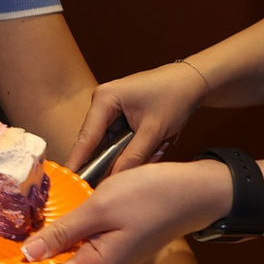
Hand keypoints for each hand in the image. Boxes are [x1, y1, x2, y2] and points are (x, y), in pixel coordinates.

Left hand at [0, 159, 231, 263]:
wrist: (198, 192)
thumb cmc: (154, 196)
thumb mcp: (101, 208)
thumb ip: (63, 232)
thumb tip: (26, 254)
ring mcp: (102, 259)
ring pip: (51, 261)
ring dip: (20, 254)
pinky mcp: (107, 245)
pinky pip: (67, 248)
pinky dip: (42, 241)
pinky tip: (25, 229)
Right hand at [78, 60, 215, 172]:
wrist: (193, 80)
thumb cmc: (175, 97)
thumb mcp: (154, 131)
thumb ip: (133, 157)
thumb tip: (115, 180)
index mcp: (104, 98)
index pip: (86, 137)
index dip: (78, 162)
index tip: (70, 183)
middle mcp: (101, 101)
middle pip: (94, 141)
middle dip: (106, 161)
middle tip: (109, 183)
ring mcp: (110, 106)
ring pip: (107, 141)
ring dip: (121, 154)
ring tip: (144, 157)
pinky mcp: (119, 112)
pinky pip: (117, 137)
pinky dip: (129, 148)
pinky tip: (148, 150)